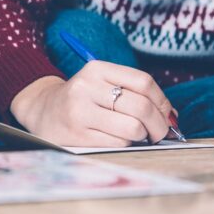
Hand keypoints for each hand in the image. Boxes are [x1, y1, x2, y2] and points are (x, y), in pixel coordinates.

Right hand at [10, 62, 176, 147]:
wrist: (42, 111)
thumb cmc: (83, 99)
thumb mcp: (102, 83)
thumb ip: (134, 93)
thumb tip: (171, 116)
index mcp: (96, 69)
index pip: (143, 82)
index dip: (162, 101)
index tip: (167, 115)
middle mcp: (86, 88)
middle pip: (141, 107)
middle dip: (159, 125)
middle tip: (161, 133)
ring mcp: (79, 113)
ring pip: (132, 128)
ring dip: (142, 136)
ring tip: (138, 136)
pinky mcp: (77, 136)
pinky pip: (118, 143)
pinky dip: (126, 144)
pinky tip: (119, 140)